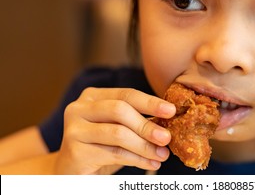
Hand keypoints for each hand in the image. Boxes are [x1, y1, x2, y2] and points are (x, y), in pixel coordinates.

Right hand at [54, 87, 175, 173]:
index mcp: (93, 97)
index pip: (126, 95)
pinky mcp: (74, 151)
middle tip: (167, 137)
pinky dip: (136, 159)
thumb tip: (168, 122)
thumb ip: (137, 122)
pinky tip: (150, 163)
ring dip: (144, 145)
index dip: (150, 102)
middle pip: (120, 110)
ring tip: (162, 154)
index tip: (171, 111)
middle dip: (147, 124)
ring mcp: (74, 129)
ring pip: (118, 133)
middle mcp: (79, 108)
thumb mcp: (119, 129)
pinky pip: (113, 153)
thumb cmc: (100, 148)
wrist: (71, 173)